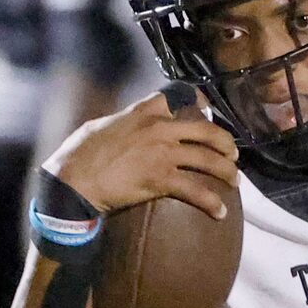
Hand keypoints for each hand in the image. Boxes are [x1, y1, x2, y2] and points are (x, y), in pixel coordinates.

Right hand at [42, 91, 240, 220]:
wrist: (74, 180)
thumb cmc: (78, 155)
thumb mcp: (101, 126)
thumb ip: (122, 123)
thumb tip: (124, 126)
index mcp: (143, 112)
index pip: (177, 96)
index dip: (197, 100)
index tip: (207, 109)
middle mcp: (159, 129)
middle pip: (206, 130)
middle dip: (225, 142)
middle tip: (232, 154)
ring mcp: (163, 154)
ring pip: (208, 160)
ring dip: (226, 172)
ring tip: (234, 182)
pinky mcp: (162, 180)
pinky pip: (196, 190)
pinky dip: (212, 202)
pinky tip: (219, 212)